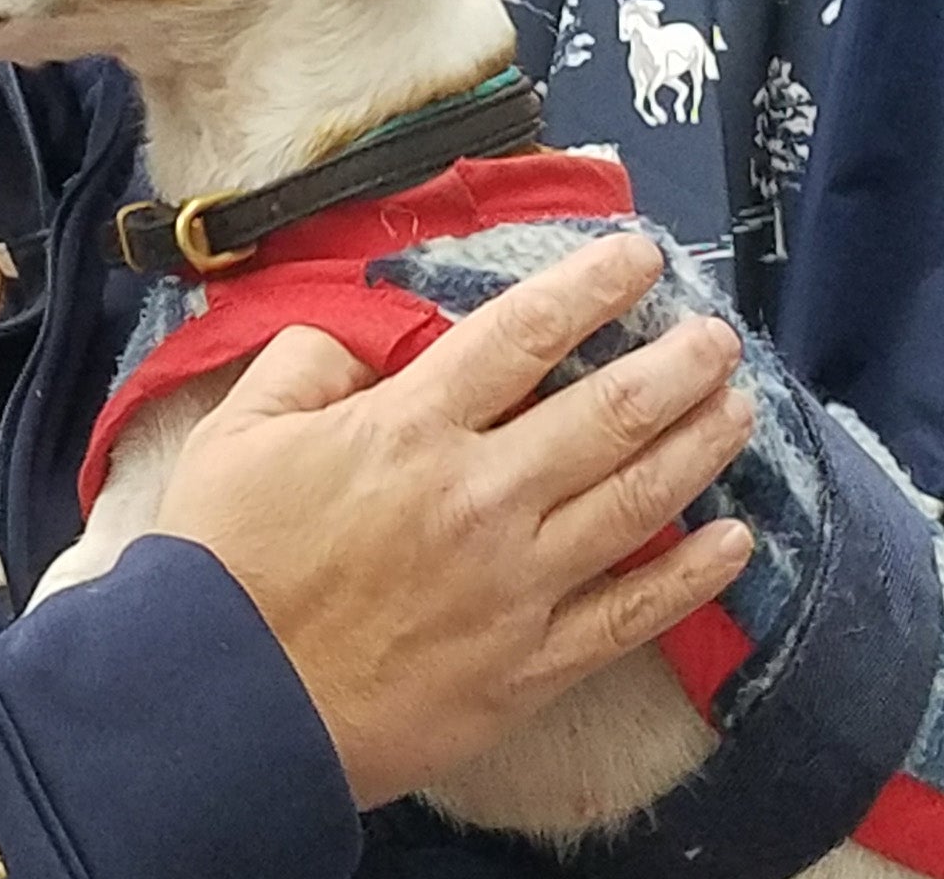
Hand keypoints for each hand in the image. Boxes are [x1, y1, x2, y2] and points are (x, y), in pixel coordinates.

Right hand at [150, 232, 754, 809]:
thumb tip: (363, 338)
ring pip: (635, 500)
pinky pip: (631, 613)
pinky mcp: (530, 664)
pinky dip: (691, 576)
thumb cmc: (221, 563)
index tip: (637, 257)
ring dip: (699, 446)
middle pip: (605, 411)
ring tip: (737, 406)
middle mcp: (478, 496)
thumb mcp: (234, 432)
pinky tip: (732, 542)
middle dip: (673, 362)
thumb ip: (304, 364)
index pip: (520, 335)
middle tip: (714, 332)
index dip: (588, 286)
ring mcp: (515, 584)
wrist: (226, 702)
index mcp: (407, 430)